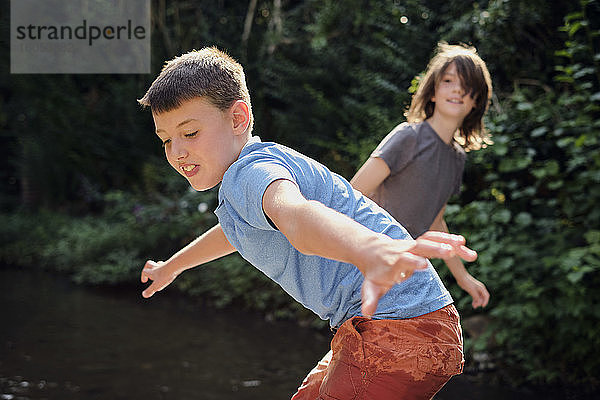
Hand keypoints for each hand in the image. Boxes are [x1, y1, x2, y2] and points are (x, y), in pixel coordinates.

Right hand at [141, 260, 177, 297]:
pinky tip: (171, 273)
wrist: (176, 266)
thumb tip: (144, 295)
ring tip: (161, 274)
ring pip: (159, 264)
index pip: (145, 271)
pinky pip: (168, 265)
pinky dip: (167, 269)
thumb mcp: (157, 285)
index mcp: (152, 271)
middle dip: (148, 268)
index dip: (143, 276)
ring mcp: (165, 265)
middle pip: (149, 264)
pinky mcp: (172, 265)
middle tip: (149, 273)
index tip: (144, 281)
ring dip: (158, 268)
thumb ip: (150, 290)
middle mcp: (157, 267)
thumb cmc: (165, 275)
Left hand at [361, 231, 476, 317]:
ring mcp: (412, 244)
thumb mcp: (371, 286)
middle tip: (451, 252)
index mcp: (394, 261)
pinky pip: (434, 237)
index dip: (413, 262)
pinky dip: (448, 239)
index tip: (425, 265)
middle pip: (420, 245)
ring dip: (447, 241)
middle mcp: (404, 249)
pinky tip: (463, 243)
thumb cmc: (374, 272)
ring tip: (466, 247)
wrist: (370, 251)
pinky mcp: (418, 242)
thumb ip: (370, 298)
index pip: (404, 259)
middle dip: (435, 248)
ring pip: (430, 238)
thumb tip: (366, 314)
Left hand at [457, 274, 489, 307]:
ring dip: (477, 302)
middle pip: (483, 297)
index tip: (482, 306)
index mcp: (482, 288)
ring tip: (474, 306)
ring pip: (479, 298)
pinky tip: (473, 303)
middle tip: (475, 306)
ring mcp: (476, 289)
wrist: (461, 277)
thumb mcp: (472, 290)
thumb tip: (479, 303)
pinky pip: (475, 297)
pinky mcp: (472, 290)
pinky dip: (475, 300)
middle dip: (480, 302)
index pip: (486, 296)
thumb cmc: (467, 283)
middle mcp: (480, 289)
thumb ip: (476, 296)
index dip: (485, 301)